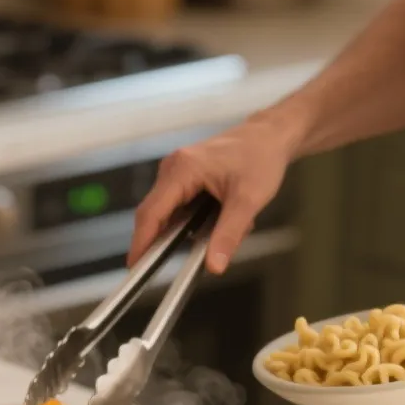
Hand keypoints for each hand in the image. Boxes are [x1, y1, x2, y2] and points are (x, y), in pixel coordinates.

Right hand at [129, 116, 297, 273]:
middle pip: (153, 214)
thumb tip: (213, 266)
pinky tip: (217, 218)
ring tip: (218, 227)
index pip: (151, 213)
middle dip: (163, 241)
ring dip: (185, 230)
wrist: (269, 136)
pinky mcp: (183, 177)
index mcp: (182, 169)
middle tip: (174, 266)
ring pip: (167, 213)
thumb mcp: (249, 200)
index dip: (140, 243)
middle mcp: (172, 168)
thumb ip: (229, 234)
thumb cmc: (260, 158)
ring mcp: (175, 171)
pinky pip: (177, 206)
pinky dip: (192, 220)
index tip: (135, 268)